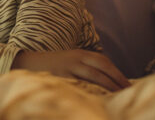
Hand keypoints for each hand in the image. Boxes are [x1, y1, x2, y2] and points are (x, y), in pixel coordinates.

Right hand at [11, 49, 130, 91]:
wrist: (26, 63)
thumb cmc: (54, 65)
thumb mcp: (71, 60)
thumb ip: (87, 67)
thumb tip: (108, 80)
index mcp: (80, 54)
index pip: (104, 62)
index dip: (117, 72)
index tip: (127, 84)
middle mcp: (75, 59)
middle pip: (101, 68)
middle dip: (116, 80)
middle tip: (127, 91)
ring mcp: (67, 69)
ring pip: (93, 77)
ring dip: (107, 86)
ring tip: (117, 96)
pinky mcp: (59, 78)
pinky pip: (78, 86)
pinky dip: (89, 92)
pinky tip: (96, 100)